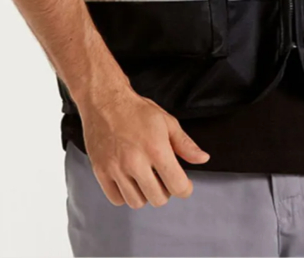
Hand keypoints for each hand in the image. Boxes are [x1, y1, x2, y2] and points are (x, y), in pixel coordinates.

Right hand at [77, 82, 210, 208]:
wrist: (105, 102)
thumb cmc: (136, 110)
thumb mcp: (167, 122)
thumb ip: (185, 144)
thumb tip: (202, 158)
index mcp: (156, 148)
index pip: (177, 185)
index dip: (185, 188)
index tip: (184, 185)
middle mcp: (135, 161)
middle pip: (158, 199)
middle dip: (165, 190)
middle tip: (162, 177)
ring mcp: (116, 168)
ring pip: (137, 202)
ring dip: (145, 194)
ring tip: (145, 178)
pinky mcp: (101, 172)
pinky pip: (117, 200)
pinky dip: (125, 195)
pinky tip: (129, 180)